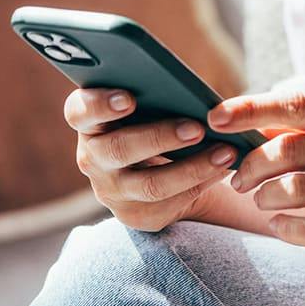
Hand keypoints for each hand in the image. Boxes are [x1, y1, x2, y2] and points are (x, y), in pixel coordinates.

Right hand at [64, 88, 235, 231]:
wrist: (161, 168)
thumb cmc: (154, 121)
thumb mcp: (148, 106)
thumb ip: (154, 94)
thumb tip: (186, 89)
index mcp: (89, 122)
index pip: (79, 111)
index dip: (100, 105)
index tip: (130, 98)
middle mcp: (92, 158)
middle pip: (118, 149)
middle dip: (160, 138)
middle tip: (197, 128)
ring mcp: (111, 191)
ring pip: (149, 184)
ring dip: (191, 168)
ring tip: (225, 151)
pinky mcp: (135, 215)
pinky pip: (169, 203)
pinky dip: (200, 183)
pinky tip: (223, 168)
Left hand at [207, 89, 304, 264]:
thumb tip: (268, 123)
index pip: (297, 105)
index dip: (250, 109)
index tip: (216, 116)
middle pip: (286, 150)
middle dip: (250, 165)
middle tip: (238, 176)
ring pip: (294, 189)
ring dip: (265, 198)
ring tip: (262, 202)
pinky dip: (289, 229)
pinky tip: (283, 227)